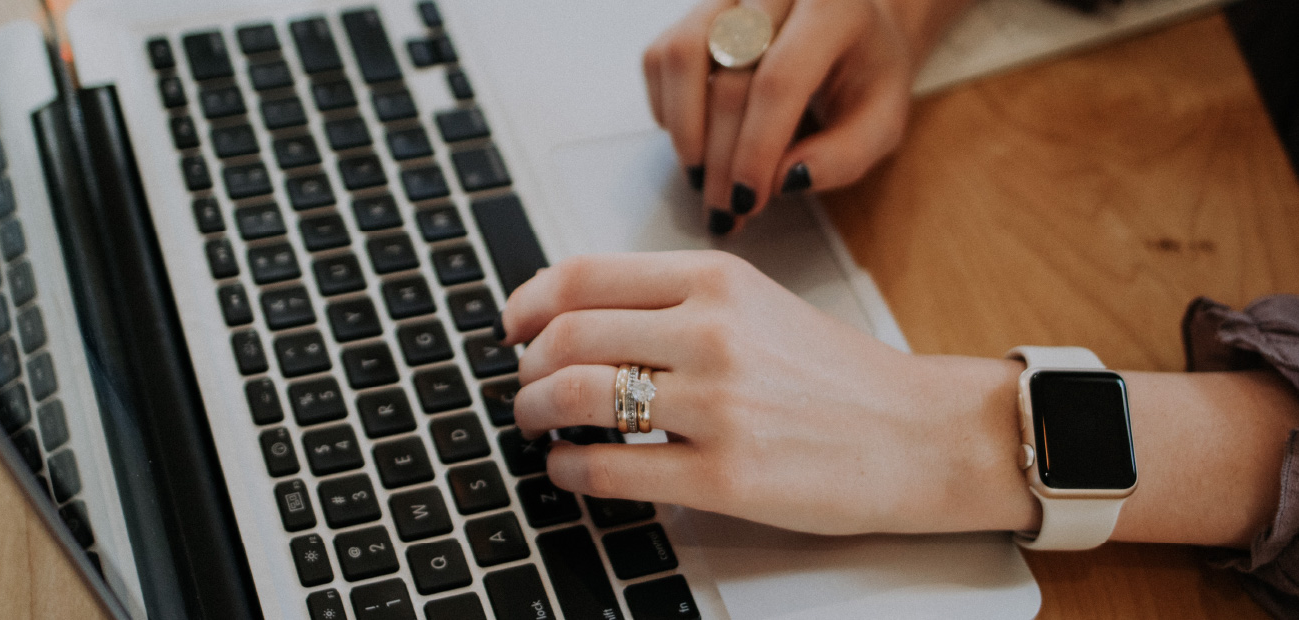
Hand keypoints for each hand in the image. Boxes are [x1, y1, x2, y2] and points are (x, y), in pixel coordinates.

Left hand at [499, 251, 1035, 534]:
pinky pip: (610, 469)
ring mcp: (718, 406)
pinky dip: (567, 470)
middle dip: (525, 366)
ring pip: (577, 397)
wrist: (920, 434)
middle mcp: (712, 333)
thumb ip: (674, 301)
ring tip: (536, 424)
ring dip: (534, 413)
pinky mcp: (725, 477)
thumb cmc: (838, 375)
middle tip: (522, 384)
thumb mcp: (757, 304)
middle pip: (567, 336)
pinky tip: (567, 470)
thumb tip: (578, 316)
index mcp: (716, 280)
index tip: (512, 325)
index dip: (527, 302)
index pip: (584, 275)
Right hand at [643, 0, 969, 233]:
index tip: (748, 200)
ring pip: (681, 57)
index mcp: (833, 8)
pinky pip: (661, 57)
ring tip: (701, 178)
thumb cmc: (865, 75)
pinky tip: (696, 140)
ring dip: (684, 132)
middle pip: (728, 78)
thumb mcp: (881, 121)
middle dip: (721, 159)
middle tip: (725, 210)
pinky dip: (668, 108)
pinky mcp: (696, 10)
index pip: (780, 80)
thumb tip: (784, 182)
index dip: (756, 148)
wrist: (853, 27)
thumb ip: (844, 156)